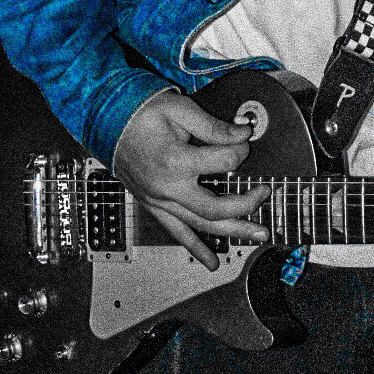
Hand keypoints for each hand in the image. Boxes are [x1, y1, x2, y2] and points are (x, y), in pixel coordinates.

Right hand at [113, 89, 269, 269]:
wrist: (109, 125)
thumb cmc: (143, 115)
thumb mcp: (180, 110)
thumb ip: (214, 126)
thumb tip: (245, 132)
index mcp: (175, 160)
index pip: (224, 162)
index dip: (241, 149)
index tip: (244, 139)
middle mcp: (168, 188)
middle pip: (216, 208)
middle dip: (247, 203)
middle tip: (264, 192)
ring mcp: (161, 202)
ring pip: (202, 225)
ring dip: (233, 232)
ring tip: (259, 234)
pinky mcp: (156, 207)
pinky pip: (177, 233)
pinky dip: (196, 249)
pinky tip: (212, 262)